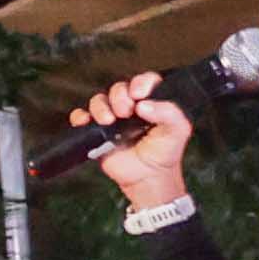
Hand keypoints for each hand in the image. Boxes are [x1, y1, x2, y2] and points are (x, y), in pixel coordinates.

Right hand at [72, 74, 193, 214]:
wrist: (148, 177)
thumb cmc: (164, 153)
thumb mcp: (177, 130)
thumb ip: (168, 113)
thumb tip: (144, 105)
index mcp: (151, 102)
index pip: (144, 81)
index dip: (140, 83)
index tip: (139, 94)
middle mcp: (131, 107)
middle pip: (119, 88)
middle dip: (120, 96)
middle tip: (126, 112)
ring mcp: (113, 118)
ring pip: (99, 100)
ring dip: (101, 107)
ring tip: (109, 121)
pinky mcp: (97, 131)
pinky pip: (82, 117)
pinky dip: (81, 117)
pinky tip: (88, 122)